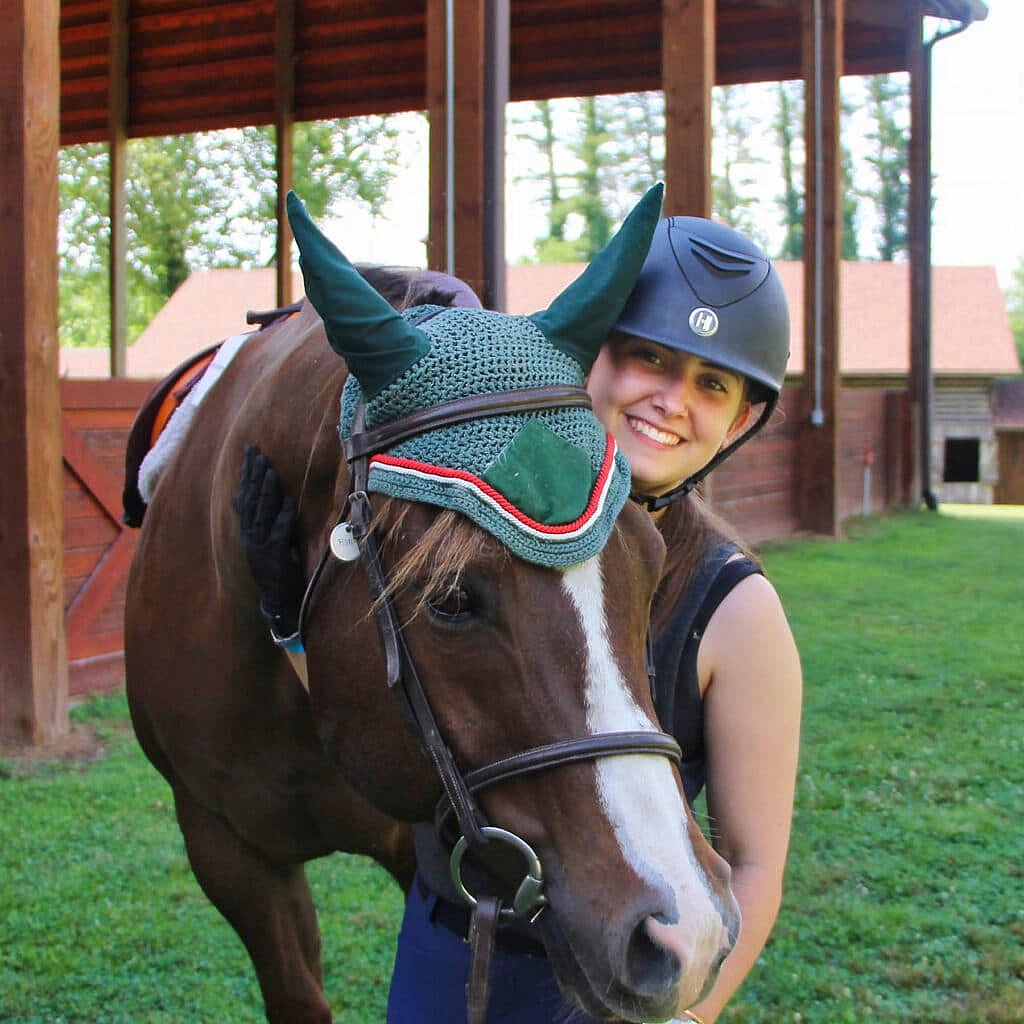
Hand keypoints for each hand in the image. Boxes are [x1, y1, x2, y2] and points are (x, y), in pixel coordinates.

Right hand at [233, 444, 305, 639]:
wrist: (278, 603)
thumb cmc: (276, 570)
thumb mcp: (266, 542)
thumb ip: (262, 520)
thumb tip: (257, 496)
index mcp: (247, 531)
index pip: (243, 496)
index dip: (246, 474)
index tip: (250, 452)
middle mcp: (249, 536)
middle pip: (249, 500)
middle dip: (254, 475)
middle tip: (257, 453)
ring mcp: (260, 546)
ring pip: (261, 513)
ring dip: (266, 491)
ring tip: (270, 470)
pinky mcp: (274, 556)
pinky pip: (278, 532)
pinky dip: (284, 516)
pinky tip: (289, 501)